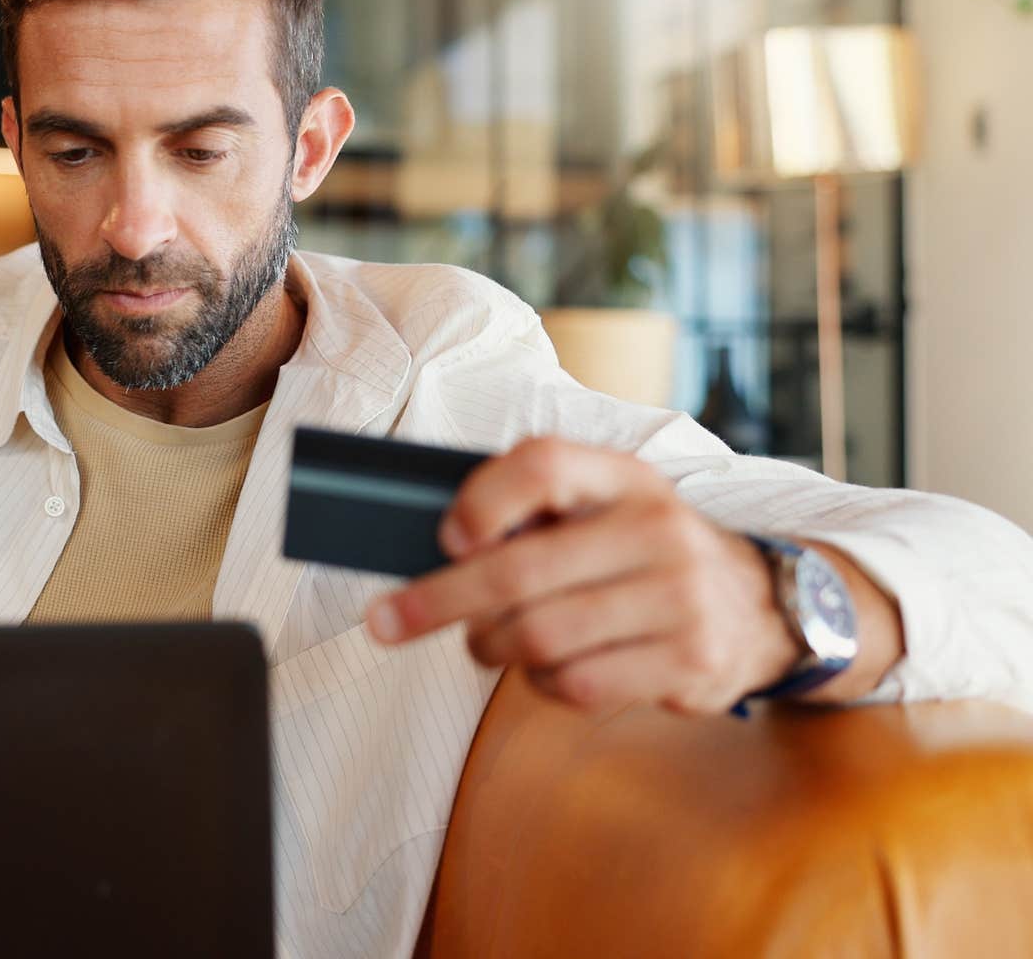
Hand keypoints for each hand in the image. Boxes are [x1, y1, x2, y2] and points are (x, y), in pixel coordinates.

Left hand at [363, 436, 799, 715]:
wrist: (761, 608)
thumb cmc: (645, 554)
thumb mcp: (606, 507)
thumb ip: (534, 512)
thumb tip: (441, 549)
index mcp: (626, 479)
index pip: (542, 463)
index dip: (482, 500)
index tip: (445, 537)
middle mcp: (657, 531)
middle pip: (518, 572)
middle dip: (437, 601)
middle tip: (388, 621)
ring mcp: (678, 599)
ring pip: (539, 637)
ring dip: (491, 648)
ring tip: (487, 643)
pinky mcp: (688, 663)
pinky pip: (576, 685)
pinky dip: (541, 684)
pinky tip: (548, 669)